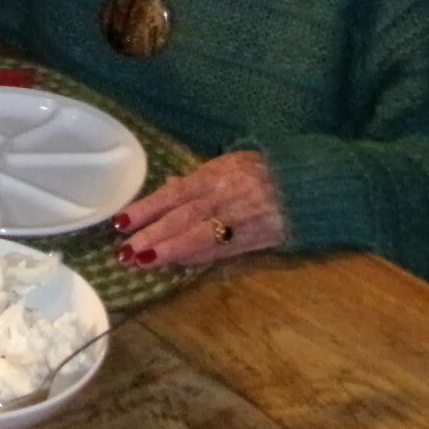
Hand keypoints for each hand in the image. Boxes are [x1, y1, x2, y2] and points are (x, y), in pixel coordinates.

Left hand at [111, 151, 287, 268]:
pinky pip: (220, 251)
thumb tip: (169, 185)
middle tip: (124, 252)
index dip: (146, 208)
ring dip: (169, 251)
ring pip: (198, 237)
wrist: (307, 186)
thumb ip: (198, 178)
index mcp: (214, 175)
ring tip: (142, 263)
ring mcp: (238, 220)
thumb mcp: (230, 163)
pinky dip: (196, 257)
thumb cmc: (263, 171)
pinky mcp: (253, 240)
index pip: (173, 194)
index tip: (120, 222)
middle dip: (151, 236)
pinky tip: (175, 264)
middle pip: (181, 218)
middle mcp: (223, 197)